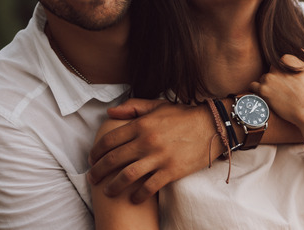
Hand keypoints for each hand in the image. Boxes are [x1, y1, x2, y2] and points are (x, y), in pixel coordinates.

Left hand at [88, 100, 220, 202]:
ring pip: (127, 176)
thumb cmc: (183, 116)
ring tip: (108, 191)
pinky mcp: (171, 171)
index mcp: (141, 124)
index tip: (92, 159)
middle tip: (92, 178)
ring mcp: (159, 157)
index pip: (110, 140)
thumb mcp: (157, 105)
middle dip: (98, 171)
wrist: (212, 126)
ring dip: (113, 186)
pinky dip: (138, 195)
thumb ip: (133, 107)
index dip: (96, 152)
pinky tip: (133, 199)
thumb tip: (110, 112)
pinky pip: (149, 187)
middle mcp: (147, 141)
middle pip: (113, 159)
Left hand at [250, 55, 303, 137]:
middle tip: (284, 89)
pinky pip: (253, 86)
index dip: (285, 71)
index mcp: (289, 60)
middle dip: (276, 78)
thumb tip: (301, 49)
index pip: (281, 61)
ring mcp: (269, 78)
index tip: (289, 80)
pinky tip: (265, 96)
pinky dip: (257, 91)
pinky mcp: (263, 91)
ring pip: (263, 78)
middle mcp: (277, 67)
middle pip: (272, 69)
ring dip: (268, 85)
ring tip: (278, 95)